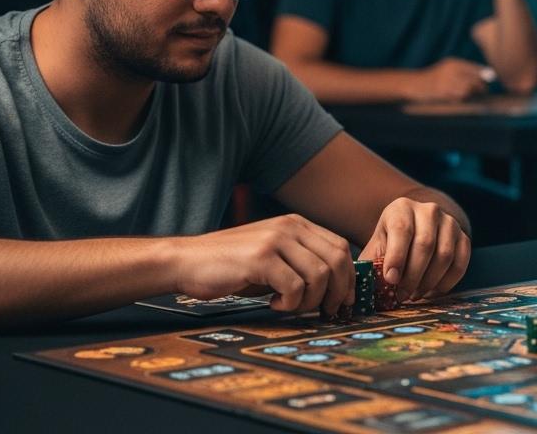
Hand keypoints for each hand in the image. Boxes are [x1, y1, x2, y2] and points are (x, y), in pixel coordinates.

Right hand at [168, 214, 353, 316]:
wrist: (186, 261)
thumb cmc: (231, 265)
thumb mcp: (273, 256)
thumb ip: (301, 263)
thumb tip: (336, 288)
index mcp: (296, 224)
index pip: (340, 247)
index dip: (349, 276)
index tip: (345, 299)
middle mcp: (290, 227)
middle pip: (337, 260)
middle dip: (338, 291)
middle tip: (327, 311)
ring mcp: (275, 240)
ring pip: (319, 275)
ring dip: (310, 301)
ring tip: (290, 307)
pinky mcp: (260, 258)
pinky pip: (294, 287)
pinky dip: (289, 304)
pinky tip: (273, 305)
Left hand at [360, 197, 471, 301]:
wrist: (414, 232)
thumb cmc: (390, 243)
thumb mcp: (376, 248)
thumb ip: (371, 265)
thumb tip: (364, 287)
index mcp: (402, 208)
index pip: (402, 229)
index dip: (397, 256)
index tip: (391, 280)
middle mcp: (429, 211)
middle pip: (425, 244)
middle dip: (413, 275)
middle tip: (402, 295)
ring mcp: (450, 223)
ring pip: (445, 255)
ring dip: (429, 281)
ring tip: (415, 295)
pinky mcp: (463, 237)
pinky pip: (460, 264)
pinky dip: (447, 283)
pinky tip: (431, 292)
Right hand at [407, 58, 490, 102]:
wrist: (414, 84)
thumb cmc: (435, 78)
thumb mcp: (448, 69)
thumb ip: (465, 71)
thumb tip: (488, 75)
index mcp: (453, 63)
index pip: (475, 69)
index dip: (484, 75)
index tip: (489, 80)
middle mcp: (450, 70)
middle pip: (474, 79)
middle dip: (480, 86)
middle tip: (483, 90)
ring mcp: (446, 82)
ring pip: (468, 89)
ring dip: (472, 94)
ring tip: (471, 94)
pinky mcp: (442, 92)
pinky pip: (459, 97)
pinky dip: (462, 99)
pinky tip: (460, 98)